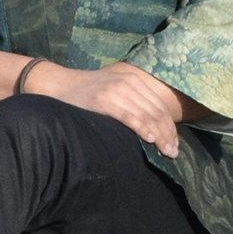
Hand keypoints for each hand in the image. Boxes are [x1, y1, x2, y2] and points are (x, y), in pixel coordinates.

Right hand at [30, 62, 182, 156]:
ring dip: (160, 136)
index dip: (170, 127)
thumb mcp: (113, 90)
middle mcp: (128, 83)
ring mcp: (116, 91)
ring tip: (166, 152)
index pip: (160, 106)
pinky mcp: (103, 100)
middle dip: (168, 134)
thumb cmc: (85, 93)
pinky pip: (128, 116)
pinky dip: (141, 128)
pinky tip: (150, 140)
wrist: (58, 83)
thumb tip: (151, 128)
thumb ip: (130, 102)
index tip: (175, 144)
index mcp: (133, 80)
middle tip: (174, 153)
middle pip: (157, 112)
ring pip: (147, 116)